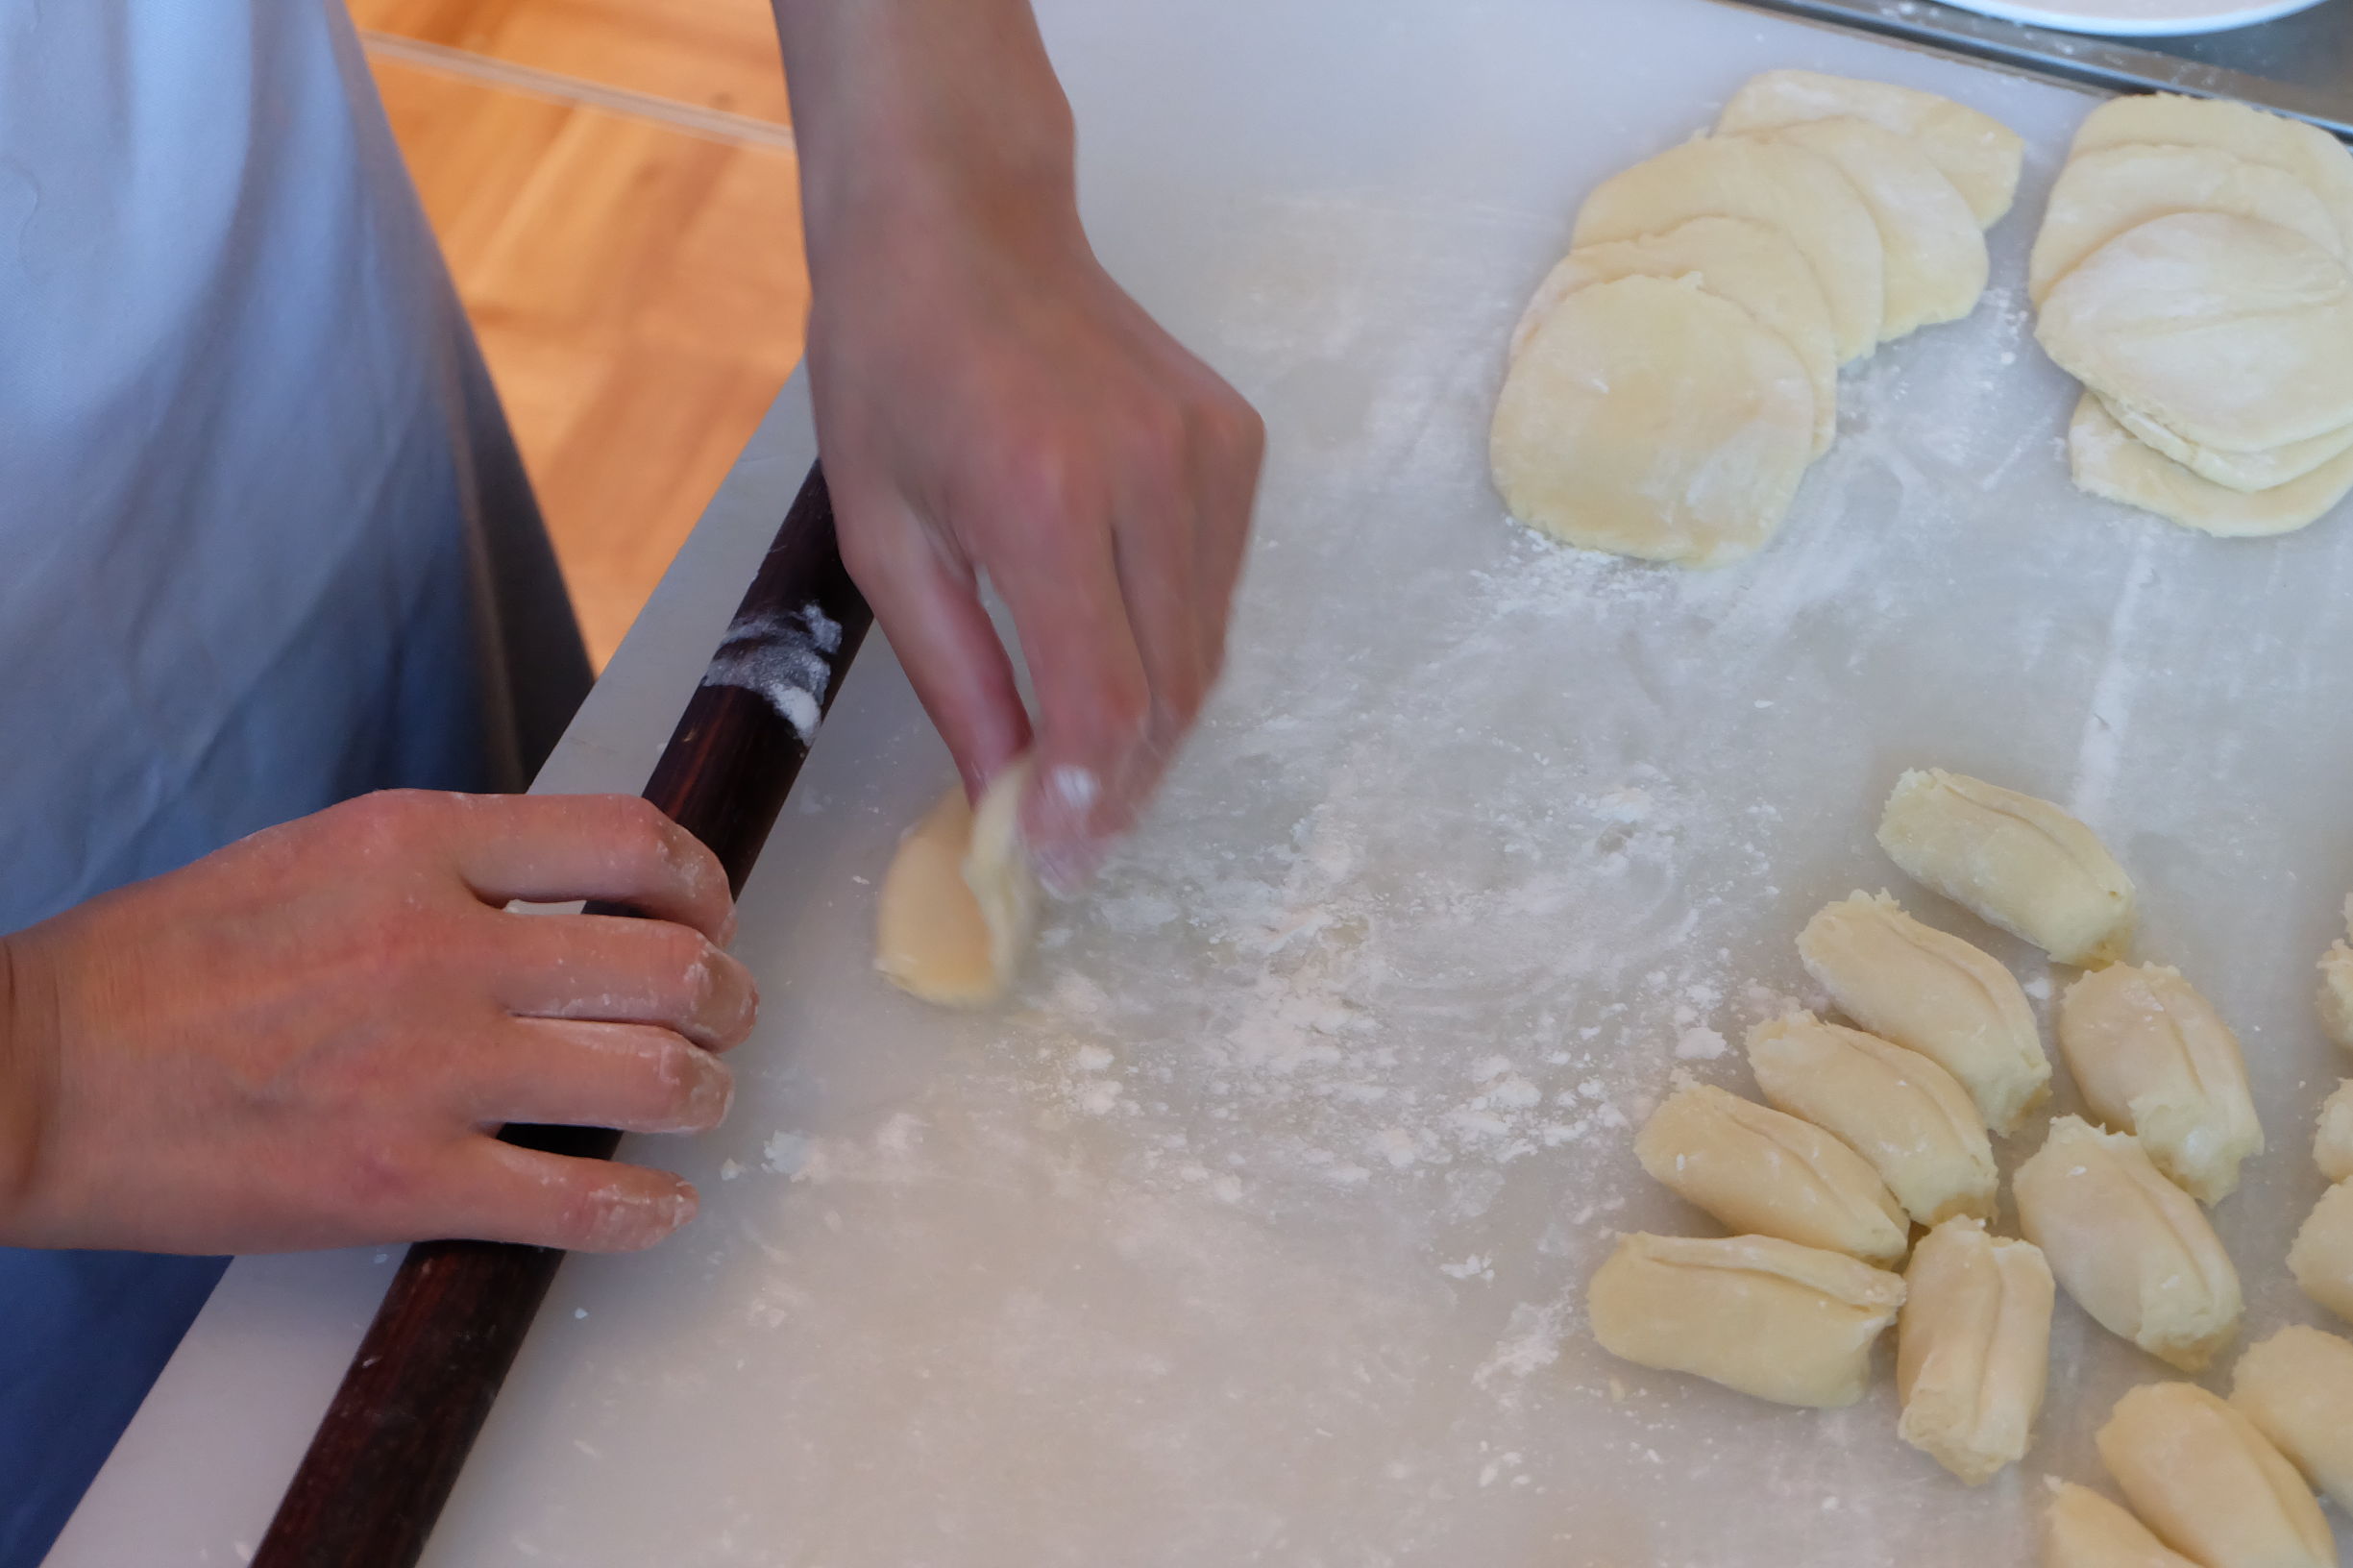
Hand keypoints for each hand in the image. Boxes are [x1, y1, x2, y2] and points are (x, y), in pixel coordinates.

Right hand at [0, 791, 755, 1254]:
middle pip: (669, 966)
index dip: (702, 885)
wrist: (29, 1072)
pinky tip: (657, 1208)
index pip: (629, 841)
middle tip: (725, 1021)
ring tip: (695, 1104)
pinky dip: (644, 1212)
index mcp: (419, 848)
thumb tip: (572, 896)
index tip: (708, 916)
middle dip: (726, 1000)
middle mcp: (443, 947)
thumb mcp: (320, 858)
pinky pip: (577, 1200)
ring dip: (700, 1097)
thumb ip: (451, 868)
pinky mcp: (399, 1181)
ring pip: (650, 1078)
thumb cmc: (166, 965)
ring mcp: (428, 1067)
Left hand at [777, 0, 1264, 888]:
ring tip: (1088, 757)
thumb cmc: (891, 368)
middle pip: (1175, 691)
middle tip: (1073, 837)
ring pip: (1211, 648)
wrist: (963, 221)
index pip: (1108, 700)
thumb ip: (957, 679)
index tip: (1063, 866)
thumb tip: (1008, 802)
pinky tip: (1116, 647)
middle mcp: (1151, 477)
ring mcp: (1211, 456)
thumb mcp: (883, 539)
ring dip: (1154, 723)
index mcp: (1044, 500)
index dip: (1093, 804)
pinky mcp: (1238, 443)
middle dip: (1126, 782)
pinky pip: (1220, 587)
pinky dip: (1176, 644)